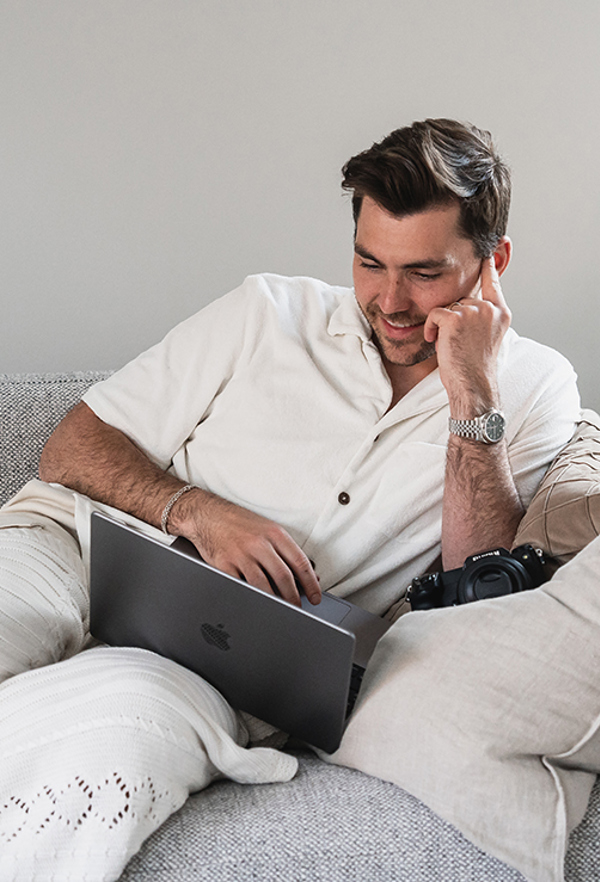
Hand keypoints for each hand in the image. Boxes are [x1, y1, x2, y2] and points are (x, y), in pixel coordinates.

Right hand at [169, 489, 320, 606]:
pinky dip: (252, 598)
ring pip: (264, 586)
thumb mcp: (267, 529)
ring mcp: (241, 555)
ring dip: (276, 602)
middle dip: (295, 597)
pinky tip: (258, 604)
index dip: (311, 582)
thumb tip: (308, 572)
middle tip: (300, 608)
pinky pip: (242, 587)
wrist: (206, 515)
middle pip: (284, 577)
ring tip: (282, 610)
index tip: (316, 595)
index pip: (299, 562)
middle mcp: (259, 544)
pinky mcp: (224, 565)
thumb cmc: (238, 522)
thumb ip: (286, 550)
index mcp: (274, 533)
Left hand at [423, 256, 511, 415]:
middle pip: (460, 298)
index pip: (492, 282)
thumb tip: (464, 303)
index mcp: (501, 313)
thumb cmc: (474, 367)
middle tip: (455, 341)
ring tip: (448, 344)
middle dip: (451, 317)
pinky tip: (437, 342)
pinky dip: (431, 328)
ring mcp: (474, 312)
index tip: (490, 248)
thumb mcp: (485, 336)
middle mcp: (490, 309)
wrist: (472, 385)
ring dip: (440, 324)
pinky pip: (434, 314)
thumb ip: (481, 316)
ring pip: (446, 306)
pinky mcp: (455, 318)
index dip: (488, 266)